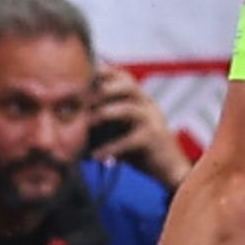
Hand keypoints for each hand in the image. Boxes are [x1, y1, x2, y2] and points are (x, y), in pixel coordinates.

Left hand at [88, 68, 191, 191]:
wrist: (170, 170)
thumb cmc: (141, 149)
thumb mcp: (123, 129)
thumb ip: (106, 120)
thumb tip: (75, 116)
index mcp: (142, 100)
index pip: (125, 77)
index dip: (106, 73)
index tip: (85, 77)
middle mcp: (149, 106)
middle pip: (129, 86)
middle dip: (104, 90)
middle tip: (83, 100)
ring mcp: (153, 121)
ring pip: (129, 109)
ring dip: (105, 114)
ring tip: (88, 123)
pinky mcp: (154, 140)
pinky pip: (129, 140)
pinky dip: (110, 148)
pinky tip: (95, 156)